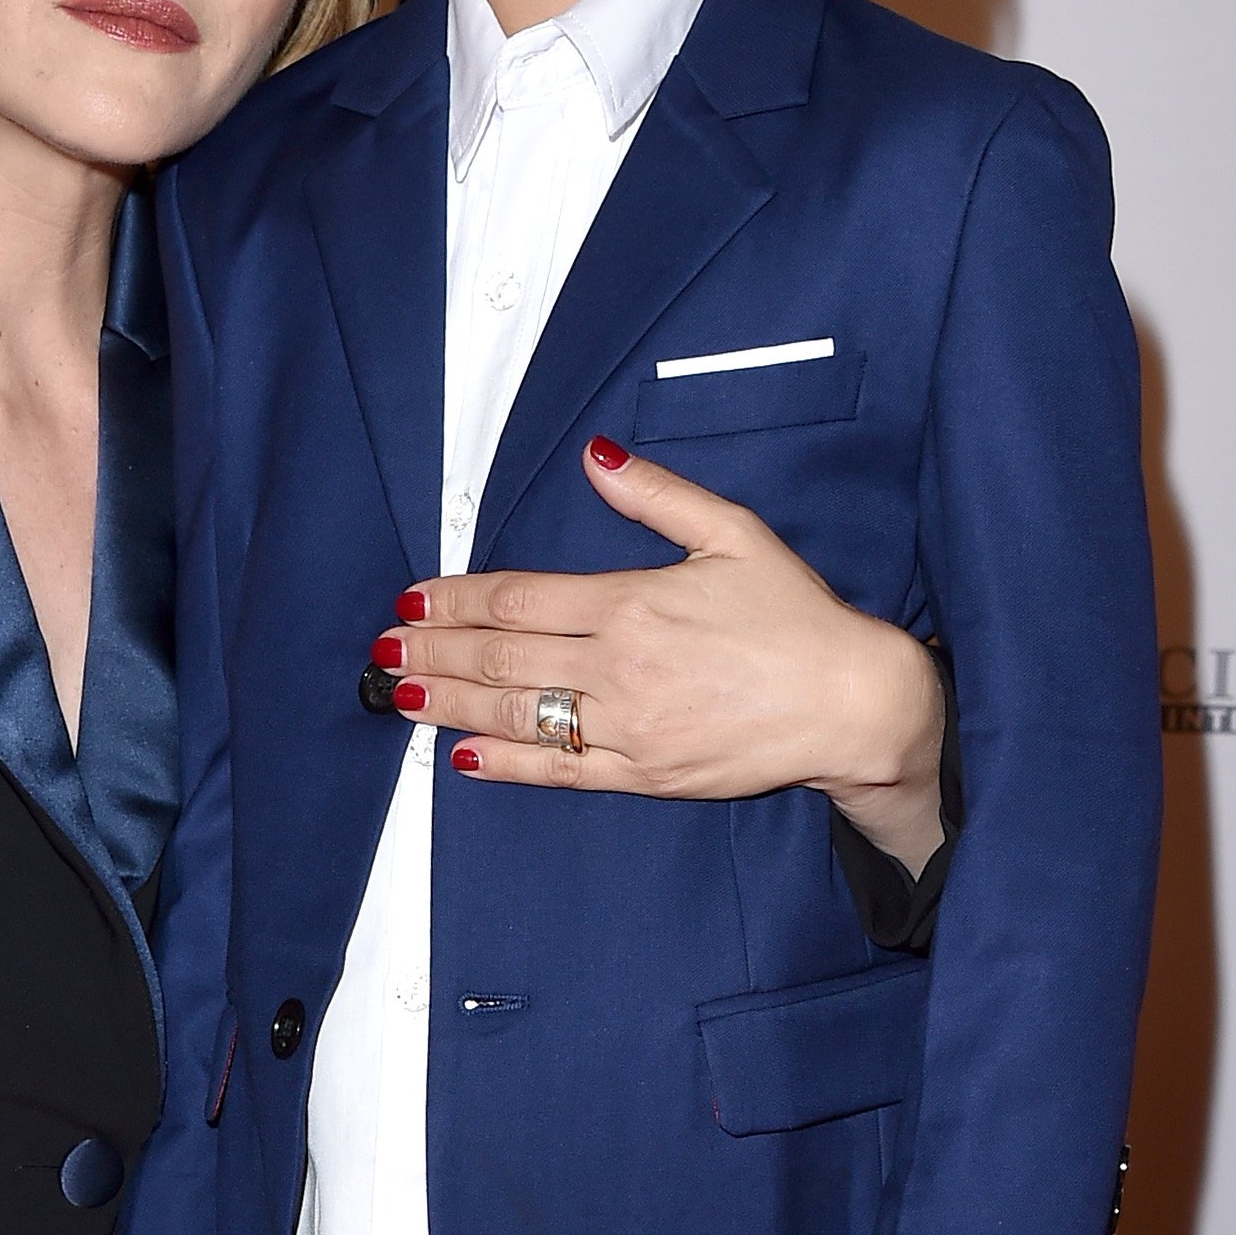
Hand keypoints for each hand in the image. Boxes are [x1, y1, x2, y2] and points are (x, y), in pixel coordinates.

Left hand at [372, 440, 944, 868]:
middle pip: (502, 655)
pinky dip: (506, 762)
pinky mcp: (644, 775)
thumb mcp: (733, 534)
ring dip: (450, 703)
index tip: (415, 596)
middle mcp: (619, 666)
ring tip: (398, 693)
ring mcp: (627, 726)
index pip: (519, 598)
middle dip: (435, 648)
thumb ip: (657, 497)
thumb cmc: (797, 618)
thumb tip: (596, 459)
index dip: (457, 598)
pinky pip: (560, 770)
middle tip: (384, 646)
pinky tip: (461, 755)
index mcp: (632, 602)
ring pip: (517, 713)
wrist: (851, 702)